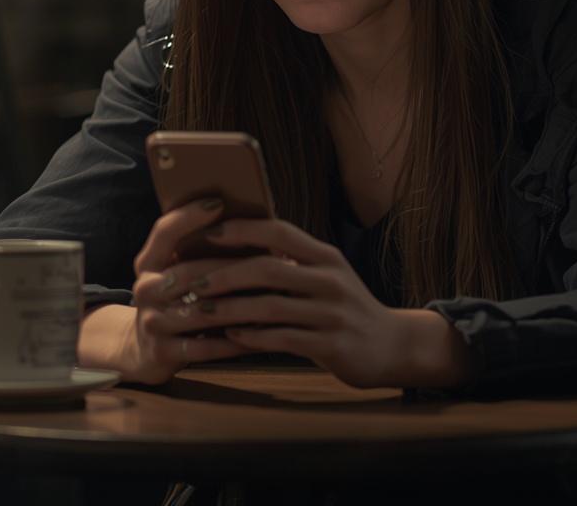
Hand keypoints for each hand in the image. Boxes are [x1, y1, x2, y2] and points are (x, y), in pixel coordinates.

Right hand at [86, 197, 253, 384]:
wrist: (143, 349)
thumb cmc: (175, 300)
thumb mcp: (175, 273)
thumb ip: (198, 251)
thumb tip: (252, 224)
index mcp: (148, 263)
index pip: (164, 232)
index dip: (188, 216)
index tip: (218, 201)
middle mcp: (144, 290)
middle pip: (191, 272)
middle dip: (232, 268)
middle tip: (271, 262)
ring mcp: (151, 323)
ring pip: (201, 311)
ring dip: (240, 307)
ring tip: (274, 299)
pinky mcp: (162, 352)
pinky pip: (206, 346)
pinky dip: (236, 341)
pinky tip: (262, 335)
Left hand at [156, 217, 470, 388]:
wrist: (391, 345)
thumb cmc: (344, 308)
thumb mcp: (325, 276)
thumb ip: (290, 262)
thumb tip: (235, 247)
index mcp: (325, 256)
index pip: (279, 231)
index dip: (240, 230)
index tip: (203, 233)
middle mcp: (330, 280)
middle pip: (267, 268)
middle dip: (221, 273)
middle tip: (185, 280)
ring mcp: (332, 313)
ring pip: (270, 306)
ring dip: (228, 309)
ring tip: (198, 310)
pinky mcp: (332, 345)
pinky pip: (283, 339)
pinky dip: (252, 337)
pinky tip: (229, 337)